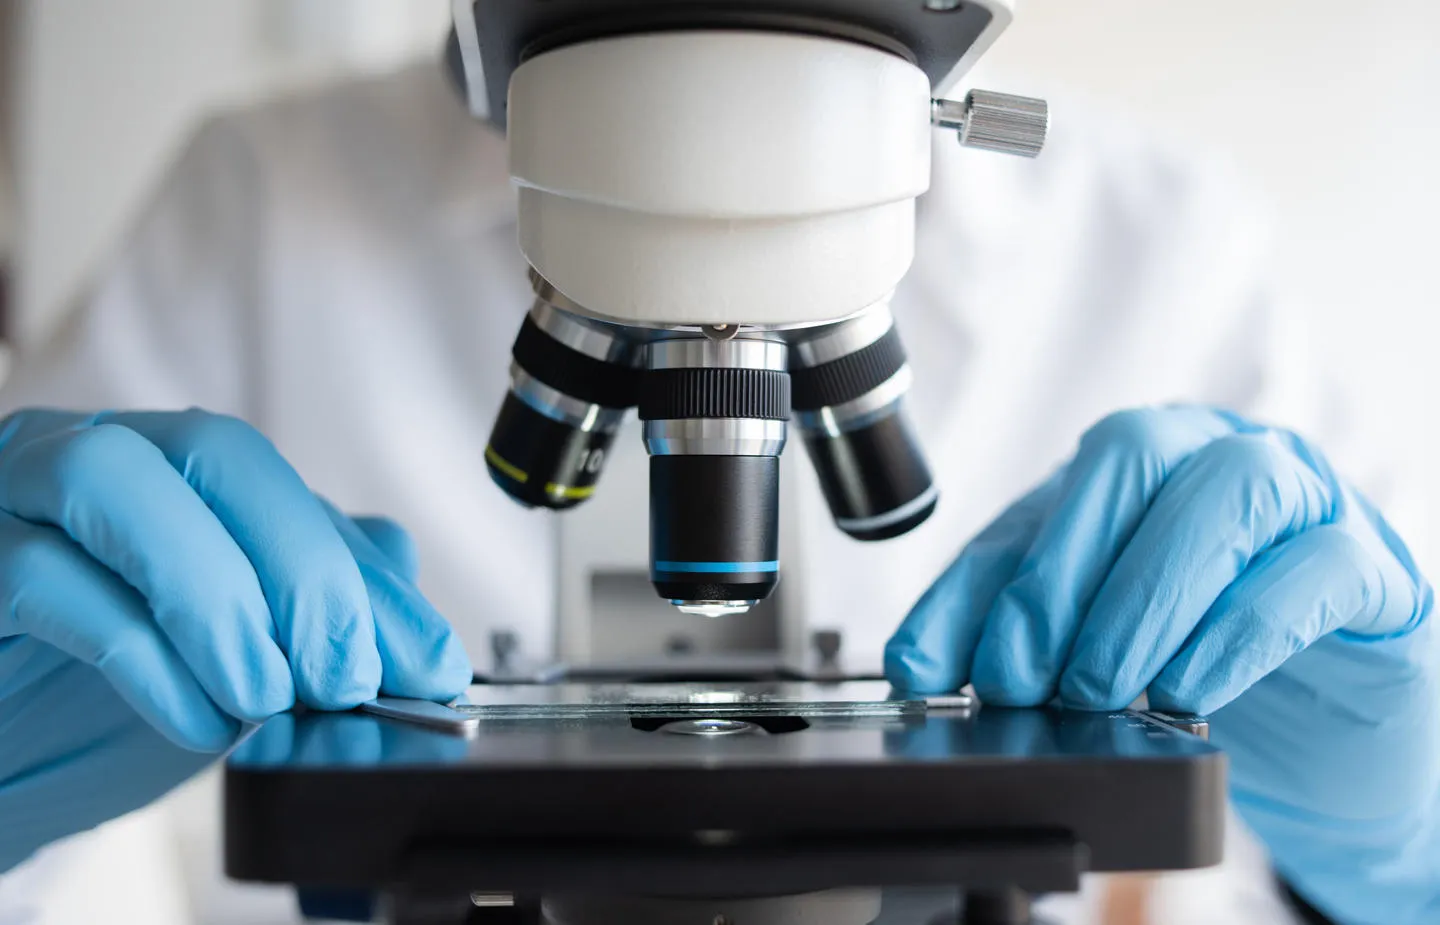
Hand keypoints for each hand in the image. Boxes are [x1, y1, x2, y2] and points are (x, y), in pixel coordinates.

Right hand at [0, 408, 471, 869]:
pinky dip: (142, 653)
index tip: (429, 666)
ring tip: (265, 696)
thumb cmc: (100, 697)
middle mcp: (97, 455)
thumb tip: (408, 599)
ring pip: (117, 483)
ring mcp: (15, 493)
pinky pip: (44, 574)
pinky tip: (195, 719)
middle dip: (303, 567)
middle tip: (344, 677)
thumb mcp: (233, 657)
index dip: (368, 580)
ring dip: (215, 595)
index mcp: (175, 469)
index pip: (291, 493)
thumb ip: (312, 615)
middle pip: (217, 453)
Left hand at [885, 407, 1438, 923]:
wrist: (1339, 730)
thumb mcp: (1098, 648)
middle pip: (1130, 458)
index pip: (1037, 506)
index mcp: (1135, 473)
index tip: (933, 668)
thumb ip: (1016, 641)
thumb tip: (921, 669)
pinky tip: (1192, 687)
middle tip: (1027, 679)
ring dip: (1145, 596)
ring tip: (1103, 687)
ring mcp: (1304, 499)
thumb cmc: (1209, 663)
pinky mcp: (1372, 565)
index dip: (975, 586)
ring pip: (1227, 492)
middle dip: (1059, 575)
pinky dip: (1240, 629)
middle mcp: (1215, 458)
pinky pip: (1314, 568)